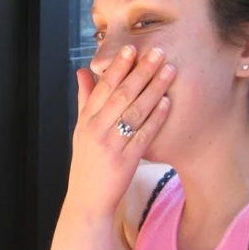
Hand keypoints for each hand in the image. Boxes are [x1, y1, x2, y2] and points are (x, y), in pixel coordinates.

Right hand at [68, 46, 174, 214]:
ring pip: (134, 111)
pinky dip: (156, 118)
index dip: (117, 67)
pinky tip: (167, 103)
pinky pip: (143, 135)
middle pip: (120, 95)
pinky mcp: (125, 161)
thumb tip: (81, 71)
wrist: (87, 201)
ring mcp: (110, 145)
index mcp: (86, 120)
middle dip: (140, 71)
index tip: (131, 48)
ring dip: (153, 89)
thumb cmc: (86, 163)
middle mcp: (96, 130)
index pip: (102, 87)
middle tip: (157, 51)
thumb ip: (84, 99)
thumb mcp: (80, 130)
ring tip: (169, 70)